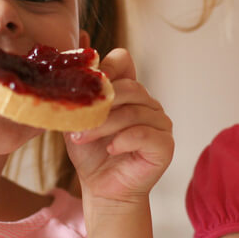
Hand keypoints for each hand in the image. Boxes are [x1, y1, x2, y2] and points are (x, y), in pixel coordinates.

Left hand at [65, 48, 172, 206]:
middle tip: (76, 125)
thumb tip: (73, 47)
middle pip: (129, 87)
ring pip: (133, 112)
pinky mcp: (165, 145)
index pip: (123, 60)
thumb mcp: (77, 119)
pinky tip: (110, 149)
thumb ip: (74, 91)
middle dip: (99, 105)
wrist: (101, 190)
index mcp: (129, 92)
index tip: (86, 83)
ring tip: (82, 139)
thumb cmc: (90, 154)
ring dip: (104, 126)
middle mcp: (148, 103)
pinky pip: (145, 134)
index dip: (106, 66)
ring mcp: (160, 123)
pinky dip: (123, 140)